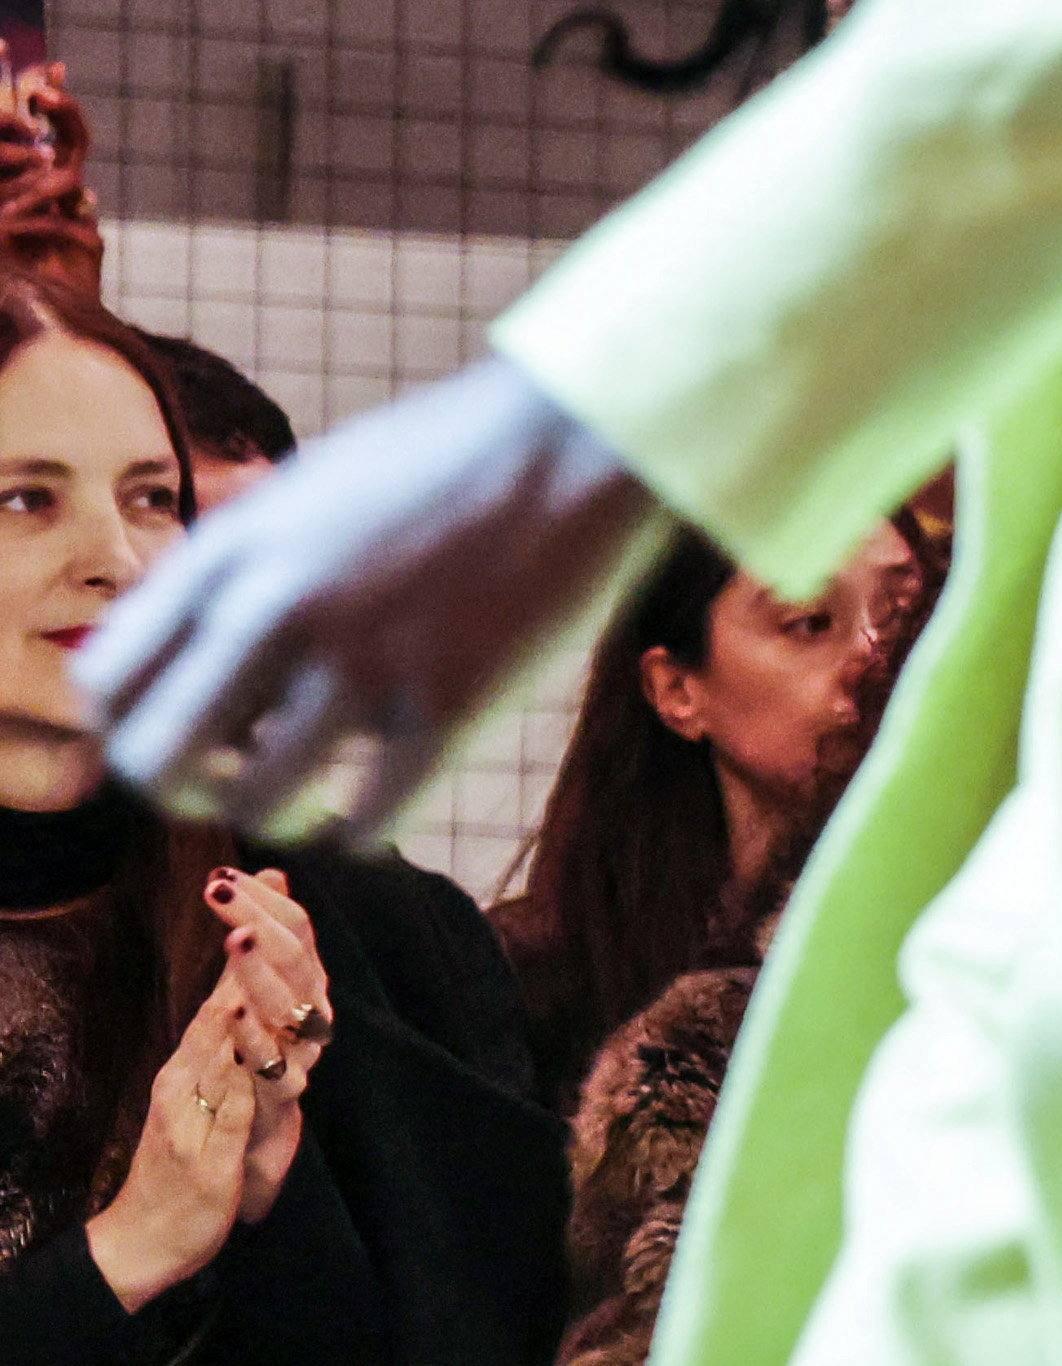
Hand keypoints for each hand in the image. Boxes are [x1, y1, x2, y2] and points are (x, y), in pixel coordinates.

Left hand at [80, 353, 667, 846]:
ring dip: (277, 816)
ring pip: (262, 800)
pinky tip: (368, 816)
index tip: (174, 737)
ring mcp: (364, 656)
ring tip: (308, 800)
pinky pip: (371, 815)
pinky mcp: (451, 701)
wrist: (563, 448)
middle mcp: (277, 606)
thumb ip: (246, 571)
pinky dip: (358, 832)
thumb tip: (208, 667)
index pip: (108, 680)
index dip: (123, 731)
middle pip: (159, 757)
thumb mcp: (304, 497)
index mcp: (229, 552)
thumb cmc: (438, 465)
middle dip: (183, 792)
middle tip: (227, 786)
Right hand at [89, 869, 327, 1308]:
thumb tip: (252, 1002)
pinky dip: (235, 1076)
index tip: (269, 880)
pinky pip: (224, 1109)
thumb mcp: (215, 1102)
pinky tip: (244, 1045)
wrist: (144, 1238)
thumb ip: (233, 1052)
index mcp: (196, 1064)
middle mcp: (189, 1078)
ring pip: (218, 1049)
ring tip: (245, 949)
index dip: (253, 937)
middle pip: (221, 1004)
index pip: (228, 989)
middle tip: (248, 894)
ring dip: (236, 1000)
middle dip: (242, 951)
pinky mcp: (204, 1154)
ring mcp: (192, 1113)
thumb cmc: (189, 1168)